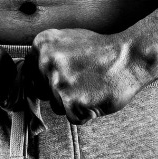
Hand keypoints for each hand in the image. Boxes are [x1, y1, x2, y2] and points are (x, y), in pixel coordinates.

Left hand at [30, 28, 148, 125]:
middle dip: (59, 92)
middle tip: (81, 81)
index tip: (63, 77)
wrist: (129, 56)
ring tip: (91, 87)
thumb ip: (46, 55)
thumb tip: (28, 77)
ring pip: (56, 106)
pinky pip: (73, 118)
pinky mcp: (72, 102)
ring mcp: (59, 83)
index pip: (30, 73)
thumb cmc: (101, 50)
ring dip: (73, 103)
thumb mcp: (67, 40)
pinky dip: (86, 113)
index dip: (46, 79)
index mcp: (42, 44)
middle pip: (42, 91)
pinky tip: (96, 96)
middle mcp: (46, 62)